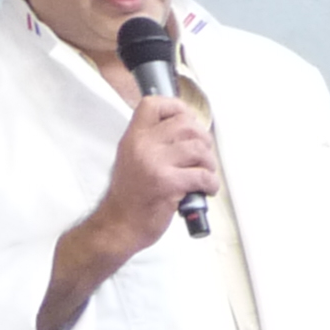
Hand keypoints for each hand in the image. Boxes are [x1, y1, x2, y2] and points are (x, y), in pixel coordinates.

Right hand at [92, 91, 217, 254]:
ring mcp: (154, 164)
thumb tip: (187, 127)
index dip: (177, 108)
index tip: (188, 121)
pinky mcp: (168, 184)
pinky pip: (203, 175)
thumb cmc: (132, 194)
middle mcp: (142, 146)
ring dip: (209, 163)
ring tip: (203, 174)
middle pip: (186, 125)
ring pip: (199, 149)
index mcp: (133, 137)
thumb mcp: (132, 157)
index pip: (154, 104)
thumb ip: (153, 140)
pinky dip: (211, 184)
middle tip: (202, 156)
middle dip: (203, 140)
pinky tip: (205, 189)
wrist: (119, 224)